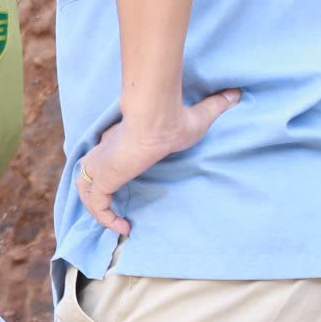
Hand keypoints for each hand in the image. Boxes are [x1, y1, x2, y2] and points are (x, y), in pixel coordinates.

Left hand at [75, 92, 241, 235]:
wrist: (159, 117)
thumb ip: (213, 107)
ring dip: (98, 208)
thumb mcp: (199, 117)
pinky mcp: (104, 178)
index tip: (125, 182)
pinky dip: (105, 218)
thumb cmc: (175, 118)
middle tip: (112, 209)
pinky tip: (122, 228)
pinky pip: (97, 205)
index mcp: (120, 138)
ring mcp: (102, 165)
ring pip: (86, 189)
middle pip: (88, 172)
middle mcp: (105, 151)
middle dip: (96, 192)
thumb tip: (235, 93)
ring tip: (116, 222)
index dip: (110, 171)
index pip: (104, 155)